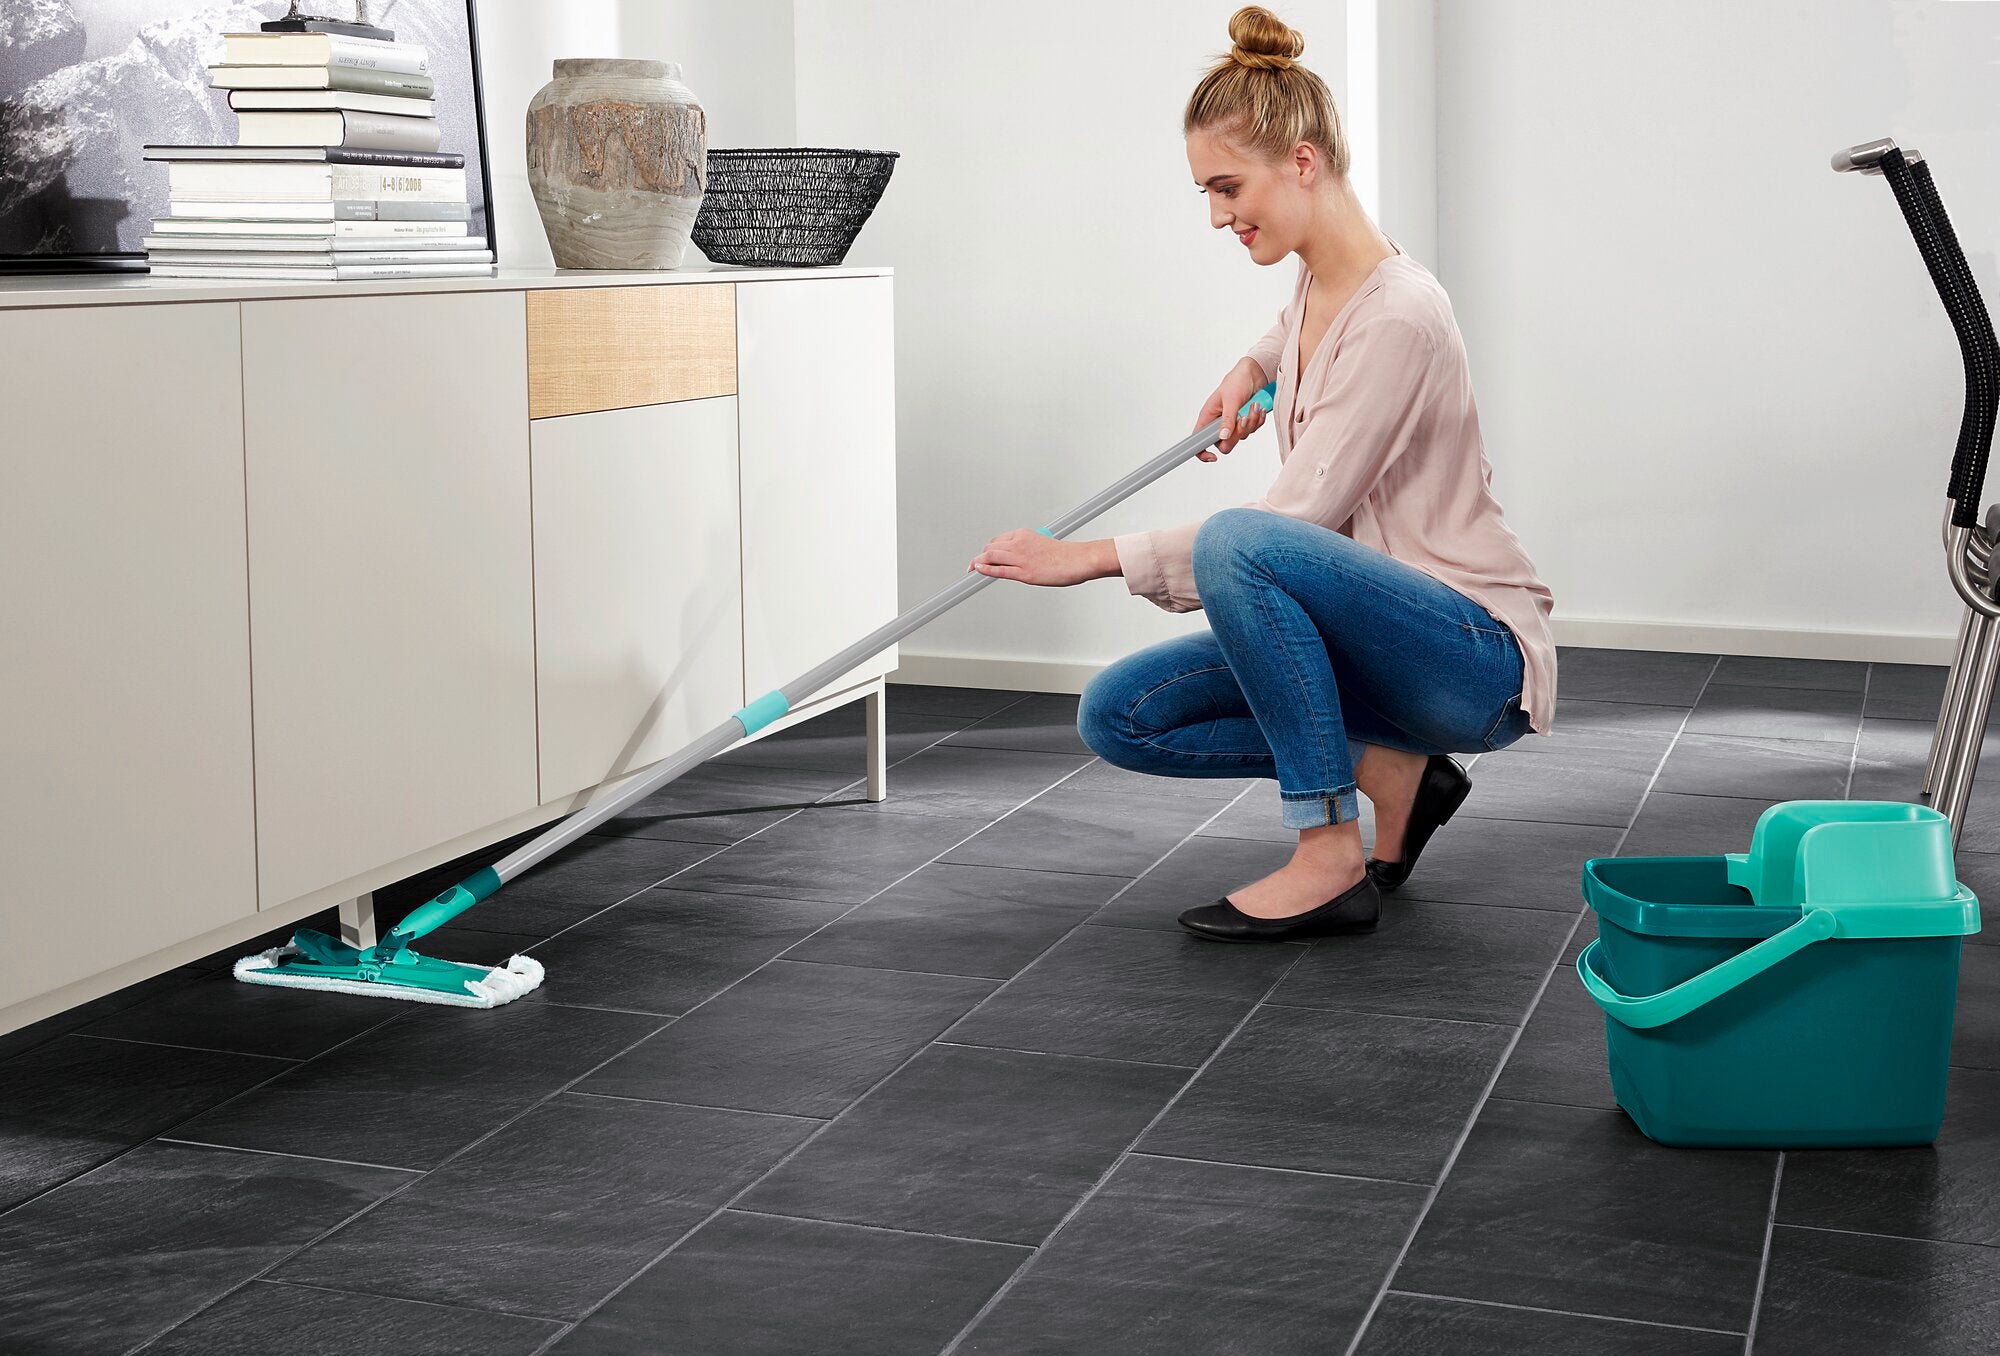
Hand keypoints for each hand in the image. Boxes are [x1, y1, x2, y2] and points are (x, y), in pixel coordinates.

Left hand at [970, 531, 1109, 585]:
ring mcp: (1021, 557)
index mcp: (1024, 534)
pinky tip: (977, 571)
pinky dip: (984, 570)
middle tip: (973, 566)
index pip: (998, 541)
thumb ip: (1028, 550)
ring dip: (977, 563)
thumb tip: (1019, 560)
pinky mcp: (1024, 572)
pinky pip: (998, 570)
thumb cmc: (1067, 555)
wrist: (1080, 559)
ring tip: (971, 571)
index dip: (987, 550)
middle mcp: (1020, 543)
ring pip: (990, 557)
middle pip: (990, 548)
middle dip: (980, 557)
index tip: (982, 557)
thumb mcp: (1042, 545)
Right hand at [1194, 357, 1270, 462]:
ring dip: (1251, 423)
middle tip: (1244, 418)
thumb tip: (1223, 436)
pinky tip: (1258, 408)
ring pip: (1241, 437)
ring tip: (1254, 406)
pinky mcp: (1245, 423)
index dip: (1202, 453)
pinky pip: (1252, 430)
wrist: (1253, 375)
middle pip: (1225, 444)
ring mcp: (1232, 424)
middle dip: (1238, 433)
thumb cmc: (1236, 382)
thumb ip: (1227, 419)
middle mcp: (1218, 424)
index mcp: (1208, 418)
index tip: (1212, 457)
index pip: (1198, 441)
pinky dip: (1257, 421)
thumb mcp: (1230, 399)